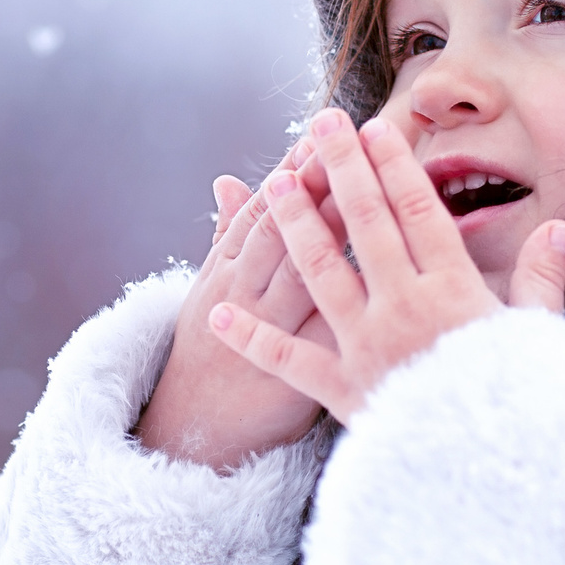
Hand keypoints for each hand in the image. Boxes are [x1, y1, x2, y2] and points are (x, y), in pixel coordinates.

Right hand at [136, 139, 343, 470]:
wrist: (192, 432)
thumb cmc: (209, 357)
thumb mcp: (210, 290)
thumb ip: (228, 236)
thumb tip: (226, 181)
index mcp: (227, 270)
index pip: (265, 209)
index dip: (291, 169)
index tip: (318, 132)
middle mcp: (245, 293)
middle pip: (286, 228)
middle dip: (315, 182)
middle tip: (346, 139)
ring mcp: (272, 333)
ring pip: (304, 269)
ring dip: (329, 225)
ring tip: (358, 183)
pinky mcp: (298, 373)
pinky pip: (324, 332)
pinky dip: (344, 304)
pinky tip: (372, 274)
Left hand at [208, 108, 564, 422]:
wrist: (501, 477)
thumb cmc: (527, 406)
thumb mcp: (540, 337)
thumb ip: (542, 279)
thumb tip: (561, 228)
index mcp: (455, 291)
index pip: (418, 213)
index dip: (395, 166)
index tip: (376, 128)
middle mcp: (406, 309)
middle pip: (366, 225)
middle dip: (341, 169)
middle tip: (320, 125)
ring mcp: (370, 348)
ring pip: (322, 272)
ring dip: (296, 223)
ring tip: (273, 181)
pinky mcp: (345, 392)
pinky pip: (290, 361)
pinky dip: (252, 338)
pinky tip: (218, 311)